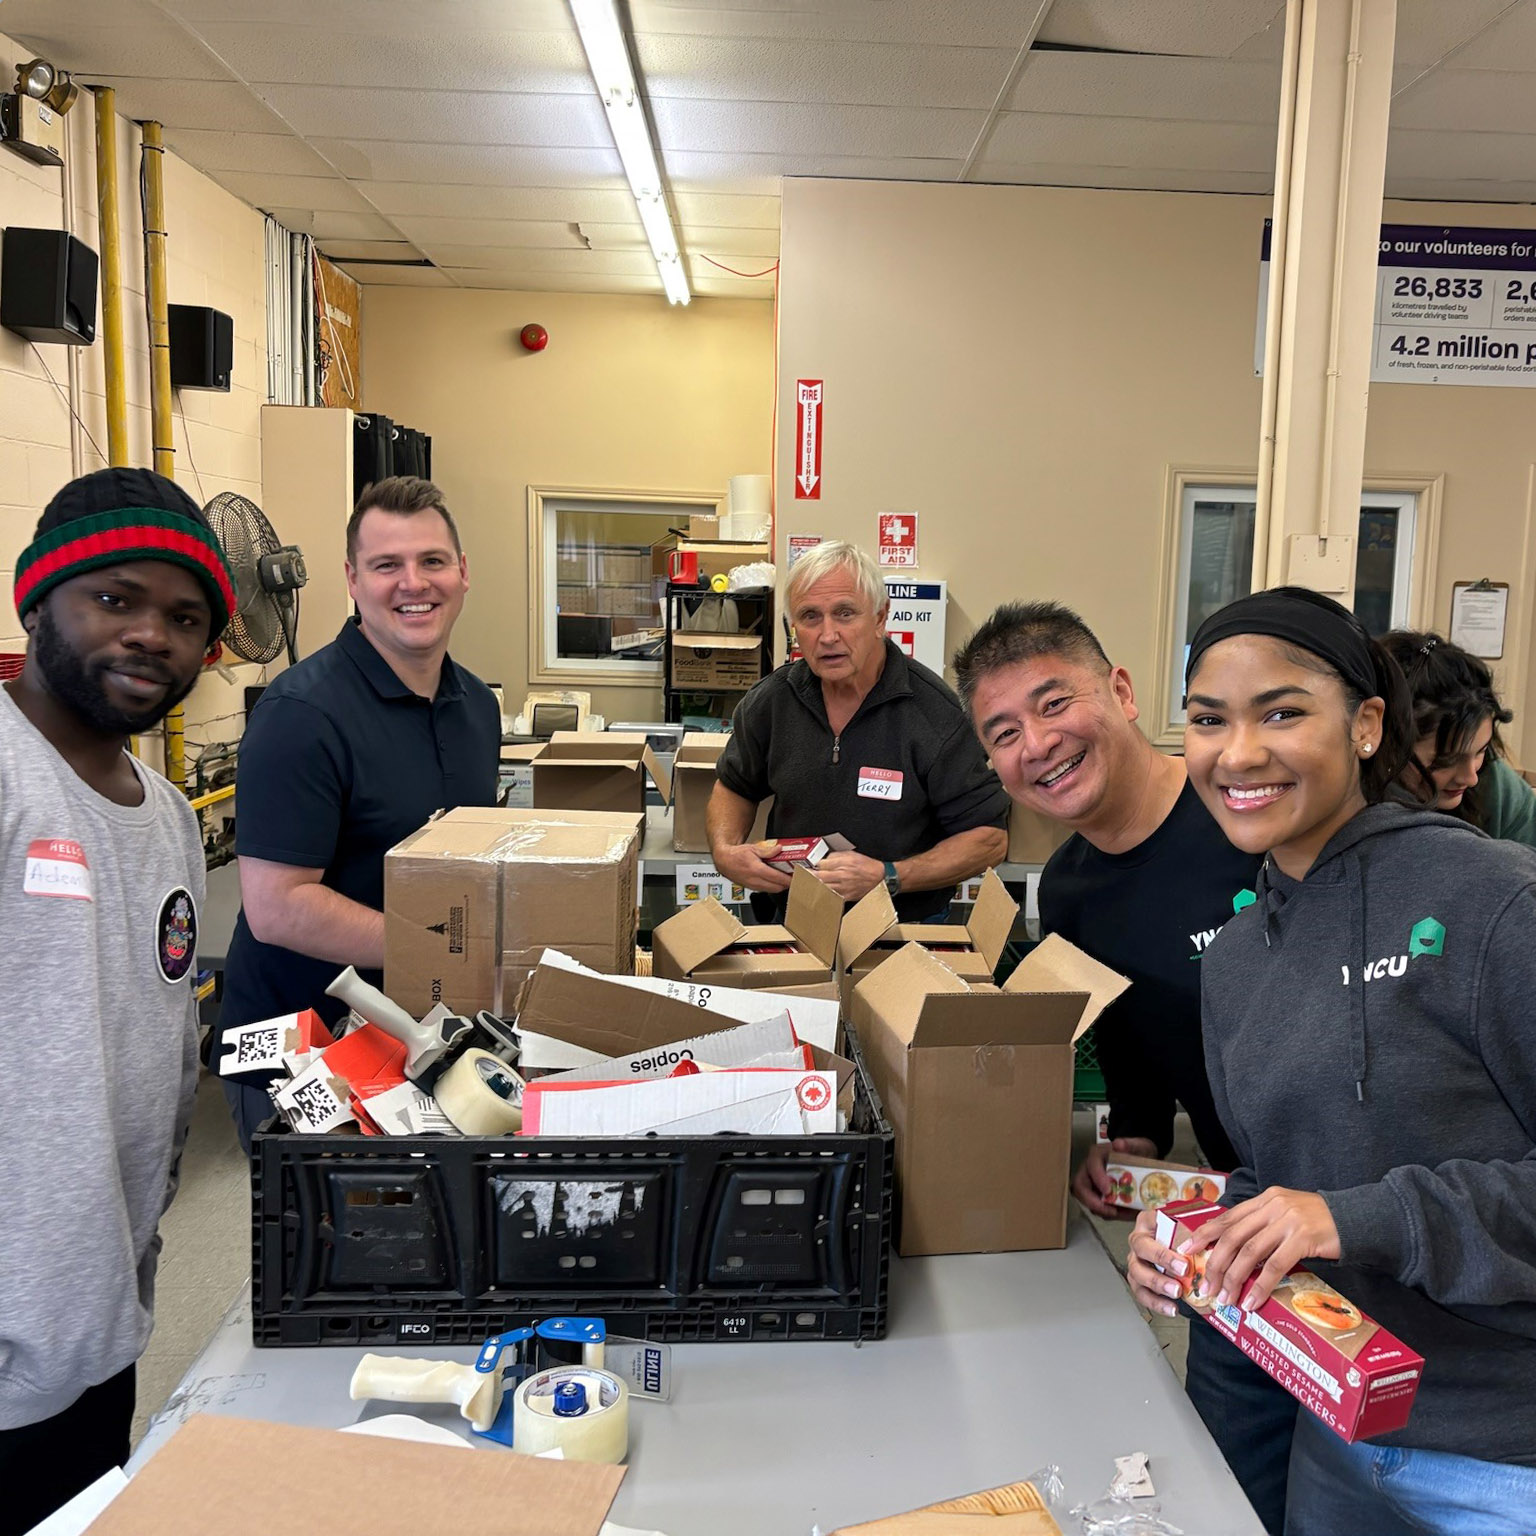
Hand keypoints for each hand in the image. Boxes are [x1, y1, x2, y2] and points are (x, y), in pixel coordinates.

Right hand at [712, 841, 791, 892]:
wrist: (724, 861)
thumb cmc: (736, 854)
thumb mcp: (753, 848)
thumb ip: (768, 851)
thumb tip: (779, 849)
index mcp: (757, 870)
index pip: (777, 878)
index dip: (789, 879)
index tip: (796, 877)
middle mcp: (755, 880)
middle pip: (777, 887)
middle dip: (787, 884)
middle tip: (793, 877)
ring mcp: (753, 886)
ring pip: (772, 890)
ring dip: (780, 886)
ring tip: (785, 878)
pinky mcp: (751, 888)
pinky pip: (765, 890)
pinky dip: (772, 886)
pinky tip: (774, 880)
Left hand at [811, 851, 885, 900]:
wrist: (880, 877)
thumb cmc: (866, 866)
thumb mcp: (851, 854)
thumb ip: (836, 855)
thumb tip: (824, 858)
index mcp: (843, 863)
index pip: (822, 864)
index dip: (814, 865)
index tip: (808, 866)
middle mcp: (842, 875)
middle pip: (820, 876)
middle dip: (809, 876)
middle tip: (801, 876)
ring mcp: (844, 887)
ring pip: (824, 888)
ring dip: (814, 887)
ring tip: (806, 886)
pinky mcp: (847, 896)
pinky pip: (832, 897)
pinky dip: (824, 895)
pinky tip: (818, 894)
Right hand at [1072, 1136, 1158, 1218]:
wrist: (1140, 1159)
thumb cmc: (1136, 1152)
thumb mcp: (1137, 1145)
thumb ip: (1129, 1144)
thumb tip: (1119, 1144)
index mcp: (1097, 1155)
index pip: (1091, 1166)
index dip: (1097, 1179)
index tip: (1108, 1191)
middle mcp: (1089, 1170)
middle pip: (1080, 1186)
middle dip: (1092, 1201)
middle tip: (1110, 1211)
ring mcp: (1091, 1183)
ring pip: (1085, 1199)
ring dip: (1100, 1209)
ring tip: (1120, 1214)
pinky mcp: (1097, 1194)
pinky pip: (1096, 1207)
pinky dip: (1108, 1213)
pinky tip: (1123, 1213)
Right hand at [1127, 1208, 1189, 1317]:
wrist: (1182, 1246)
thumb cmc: (1183, 1232)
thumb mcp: (1188, 1223)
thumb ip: (1194, 1229)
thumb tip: (1211, 1240)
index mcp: (1147, 1222)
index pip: (1150, 1233)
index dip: (1165, 1251)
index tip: (1184, 1264)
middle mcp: (1139, 1241)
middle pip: (1141, 1252)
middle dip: (1162, 1266)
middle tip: (1181, 1278)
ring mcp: (1137, 1260)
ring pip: (1137, 1274)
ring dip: (1158, 1285)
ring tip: (1176, 1293)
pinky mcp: (1139, 1280)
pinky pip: (1142, 1293)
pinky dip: (1156, 1303)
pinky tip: (1172, 1308)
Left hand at [1181, 1188, 1341, 1313]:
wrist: (1358, 1219)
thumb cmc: (1320, 1222)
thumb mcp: (1287, 1214)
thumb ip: (1264, 1225)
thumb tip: (1237, 1253)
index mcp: (1265, 1199)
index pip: (1227, 1217)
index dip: (1205, 1234)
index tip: (1187, 1250)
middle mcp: (1272, 1206)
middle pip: (1233, 1237)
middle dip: (1214, 1263)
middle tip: (1205, 1286)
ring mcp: (1287, 1221)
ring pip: (1249, 1253)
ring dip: (1233, 1279)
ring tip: (1225, 1299)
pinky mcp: (1303, 1239)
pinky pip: (1274, 1266)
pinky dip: (1260, 1286)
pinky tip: (1252, 1302)